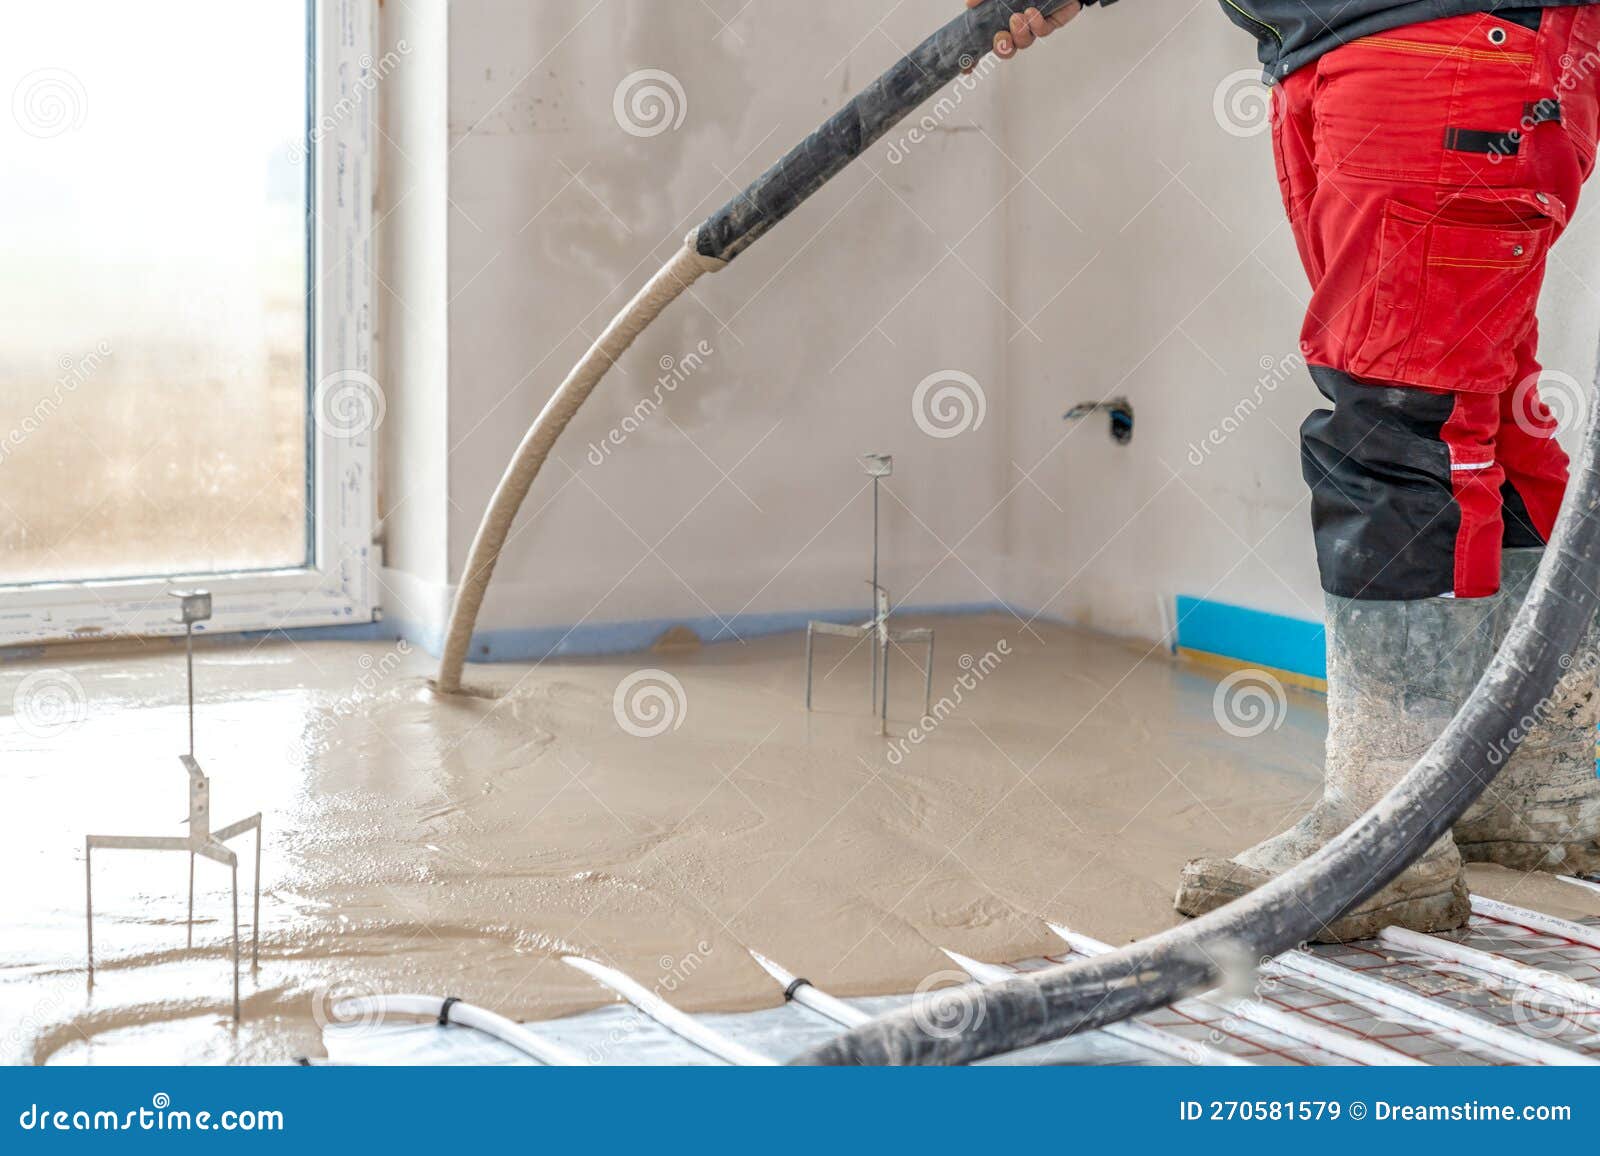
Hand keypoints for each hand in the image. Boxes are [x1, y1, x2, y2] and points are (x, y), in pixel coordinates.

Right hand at [965, 1, 1080, 62]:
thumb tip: (969, 5)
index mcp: (1000, 21)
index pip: (985, 44)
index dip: (976, 59)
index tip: (968, 68)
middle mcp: (1015, 28)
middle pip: (1006, 50)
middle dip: (1001, 48)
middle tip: (1001, 38)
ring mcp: (1032, 27)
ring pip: (1023, 43)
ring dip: (1018, 34)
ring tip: (1017, 18)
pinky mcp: (1050, 24)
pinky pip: (1041, 32)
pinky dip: (1035, 25)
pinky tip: (1031, 13)